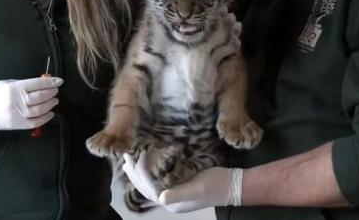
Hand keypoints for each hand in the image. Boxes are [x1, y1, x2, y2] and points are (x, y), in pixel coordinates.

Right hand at [0, 76, 62, 130]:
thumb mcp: (8, 83)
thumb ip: (25, 84)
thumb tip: (42, 84)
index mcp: (14, 88)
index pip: (37, 84)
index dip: (50, 82)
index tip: (59, 81)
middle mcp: (16, 101)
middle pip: (40, 97)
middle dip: (51, 93)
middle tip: (56, 91)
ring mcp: (17, 114)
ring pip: (39, 110)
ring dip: (50, 105)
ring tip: (54, 101)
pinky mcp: (16, 124)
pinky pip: (34, 123)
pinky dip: (45, 118)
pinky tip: (50, 113)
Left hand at [122, 152, 242, 213]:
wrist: (233, 185)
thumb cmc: (215, 186)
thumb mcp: (197, 189)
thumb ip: (178, 194)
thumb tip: (160, 198)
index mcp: (171, 202)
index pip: (148, 189)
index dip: (138, 174)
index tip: (133, 157)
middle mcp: (170, 198)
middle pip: (146, 187)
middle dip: (134, 172)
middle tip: (125, 156)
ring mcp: (174, 191)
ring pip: (151, 182)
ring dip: (140, 171)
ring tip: (130, 159)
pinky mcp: (180, 183)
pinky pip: (160, 177)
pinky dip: (151, 168)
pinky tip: (148, 160)